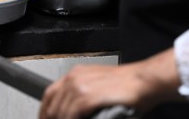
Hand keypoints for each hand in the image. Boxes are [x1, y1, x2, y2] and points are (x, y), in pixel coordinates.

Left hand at [38, 49, 181, 118]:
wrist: (143, 80)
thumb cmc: (126, 85)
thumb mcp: (97, 85)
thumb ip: (82, 95)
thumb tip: (71, 111)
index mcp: (75, 74)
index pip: (50, 94)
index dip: (45, 110)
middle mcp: (74, 78)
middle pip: (53, 104)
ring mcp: (81, 86)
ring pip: (61, 110)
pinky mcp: (90, 96)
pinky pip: (73, 113)